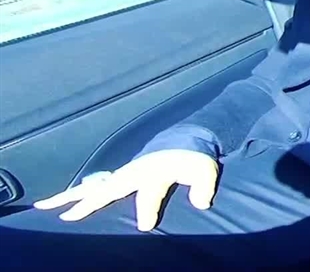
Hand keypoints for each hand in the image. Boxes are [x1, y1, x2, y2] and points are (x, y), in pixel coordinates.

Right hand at [34, 149, 218, 231]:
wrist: (185, 142)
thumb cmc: (195, 159)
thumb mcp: (206, 170)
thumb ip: (204, 186)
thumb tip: (201, 203)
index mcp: (155, 172)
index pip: (148, 194)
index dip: (147, 210)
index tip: (146, 226)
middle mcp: (134, 173)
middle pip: (107, 189)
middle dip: (88, 203)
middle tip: (67, 217)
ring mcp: (123, 174)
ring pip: (92, 187)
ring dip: (69, 197)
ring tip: (44, 206)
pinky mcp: (119, 177)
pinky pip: (94, 187)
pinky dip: (76, 195)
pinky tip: (60, 206)